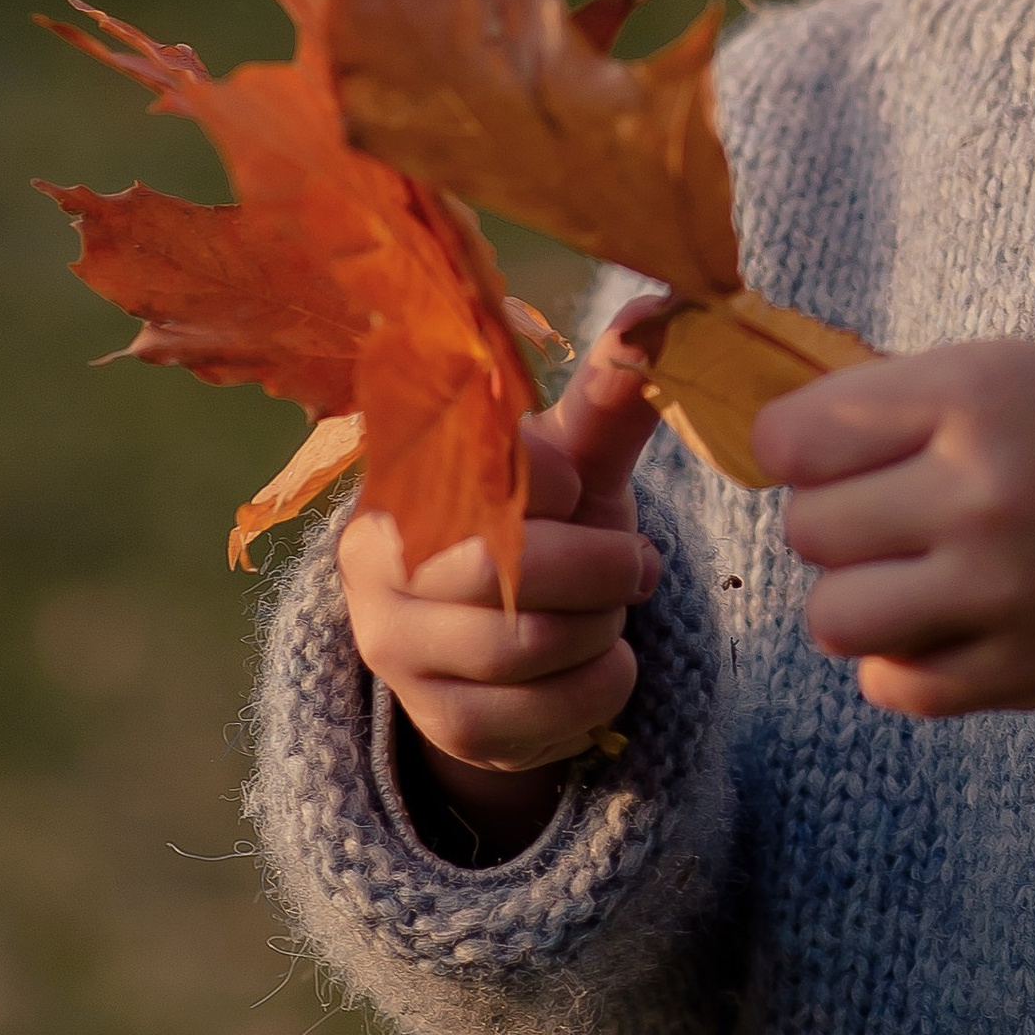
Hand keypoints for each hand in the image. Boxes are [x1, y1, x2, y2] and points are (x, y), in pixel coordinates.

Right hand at [338, 304, 665, 852]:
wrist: (513, 640)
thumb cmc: (549, 526)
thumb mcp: (579, 463)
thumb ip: (611, 399)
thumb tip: (661, 311)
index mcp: (404, 472)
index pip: (492, 470)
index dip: (565, 483)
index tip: (579, 489)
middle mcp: (374, 558)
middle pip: (509, 569)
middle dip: (604, 569)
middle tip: (638, 565)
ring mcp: (395, 647)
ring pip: (525, 645)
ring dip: (602, 631)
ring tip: (612, 615)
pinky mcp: (437, 722)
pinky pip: (537, 716)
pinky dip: (598, 691)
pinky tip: (601, 665)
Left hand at [755, 341, 1034, 720]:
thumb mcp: (997, 370)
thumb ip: (881, 403)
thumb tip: (759, 452)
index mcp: (974, 398)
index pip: (792, 441)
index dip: (800, 448)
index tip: (839, 452)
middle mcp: (985, 495)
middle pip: (807, 529)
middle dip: (837, 520)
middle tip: (898, 511)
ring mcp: (1002, 593)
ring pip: (831, 618)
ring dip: (855, 596)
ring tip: (908, 572)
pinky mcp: (1019, 672)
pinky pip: (889, 685)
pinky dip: (902, 658)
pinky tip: (947, 620)